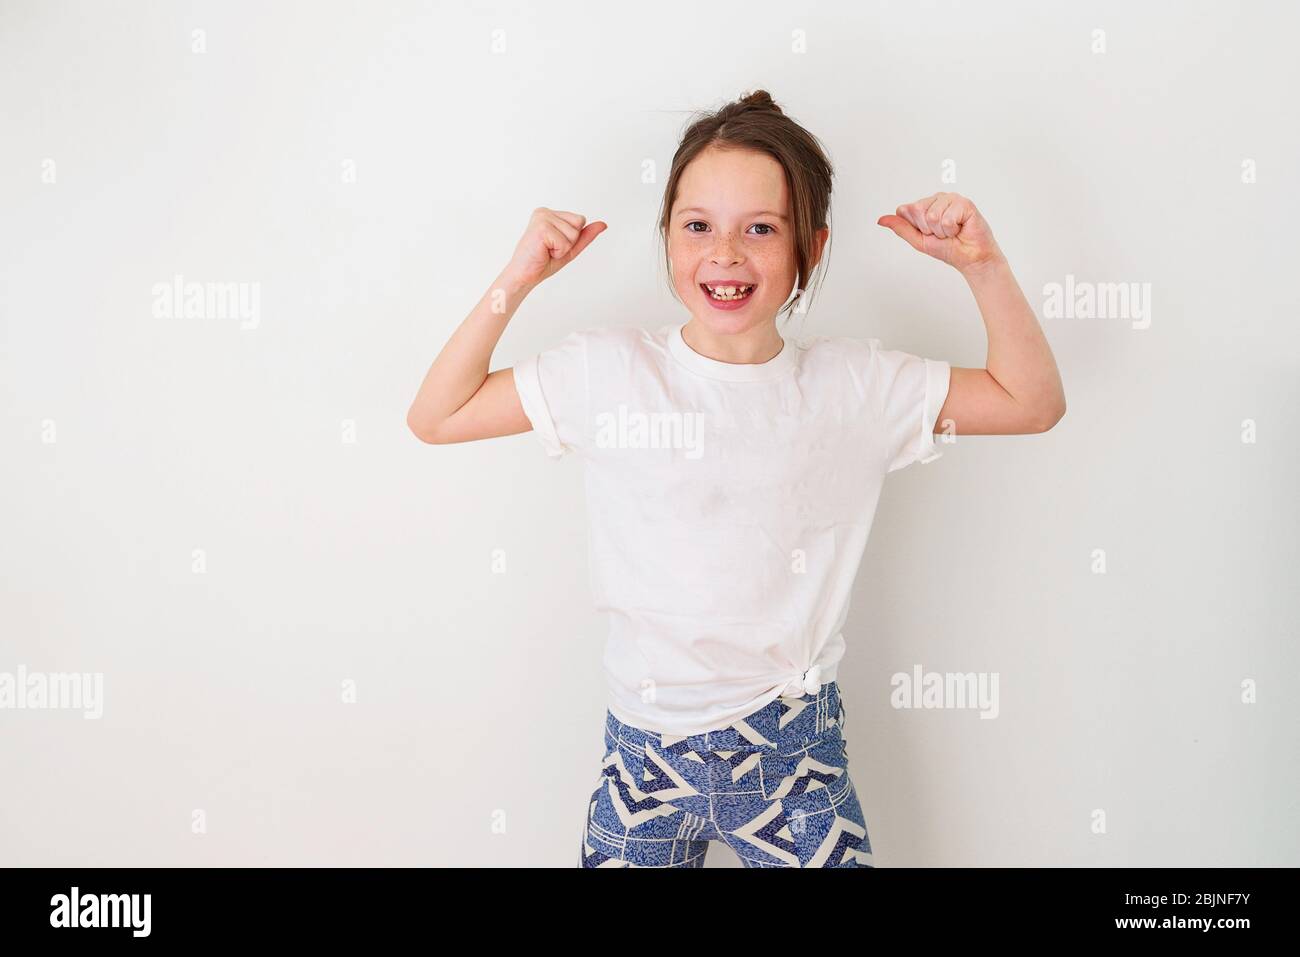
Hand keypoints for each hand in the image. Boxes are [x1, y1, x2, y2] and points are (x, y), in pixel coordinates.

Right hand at [503, 207, 606, 286]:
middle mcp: (545, 211)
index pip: (580, 220)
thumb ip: (585, 235)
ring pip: (574, 233)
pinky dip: (558, 252)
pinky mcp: (541, 228)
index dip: (572, 238)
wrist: (524, 276)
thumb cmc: (543, 262)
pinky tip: (543, 252)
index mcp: (550, 213)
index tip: (554, 245)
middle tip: (551, 249)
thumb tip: (603, 224)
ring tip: (546, 251)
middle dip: (570, 241)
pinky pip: (566, 242)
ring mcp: (542, 217)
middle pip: (579, 223)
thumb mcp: (569, 248)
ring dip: (563, 248)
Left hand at [877, 192, 1003, 274]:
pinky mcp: (964, 203)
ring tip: (952, 232)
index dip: (917, 227)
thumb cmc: (947, 248)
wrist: (969, 258)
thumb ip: (901, 228)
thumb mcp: (918, 240)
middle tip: (942, 233)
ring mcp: (951, 198)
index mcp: (925, 204)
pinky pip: (947, 219)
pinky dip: (952, 230)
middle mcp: (937, 198)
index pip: (906, 210)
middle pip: (918, 210)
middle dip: (929, 229)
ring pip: (933, 215)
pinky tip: (960, 228)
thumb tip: (880, 220)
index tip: (930, 233)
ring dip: (942, 231)